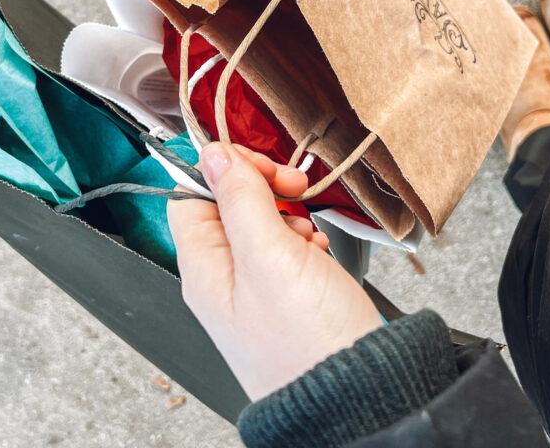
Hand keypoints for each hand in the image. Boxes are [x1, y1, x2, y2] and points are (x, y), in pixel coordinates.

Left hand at [168, 142, 382, 401]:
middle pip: (226, 205)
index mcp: (204, 268)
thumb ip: (239, 199)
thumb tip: (211, 155)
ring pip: (260, 224)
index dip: (224, 171)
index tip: (260, 166)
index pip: (190, 194)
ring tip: (308, 230)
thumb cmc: (309, 341)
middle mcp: (223, 278)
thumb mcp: (269, 255)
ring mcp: (255, 289)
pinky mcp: (287, 296)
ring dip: (287, 213)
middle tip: (293, 188)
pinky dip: (304, 240)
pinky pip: (286, 250)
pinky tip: (318, 251)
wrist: (358, 395)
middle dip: (262, 187)